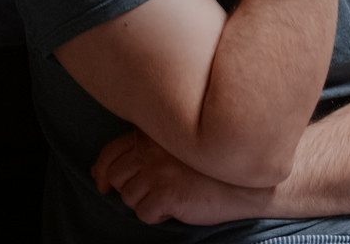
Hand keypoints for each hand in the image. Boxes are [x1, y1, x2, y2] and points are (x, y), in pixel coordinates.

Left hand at [93, 129, 271, 225]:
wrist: (247, 180)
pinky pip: (144, 214)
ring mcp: (157, 171)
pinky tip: (176, 207)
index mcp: (153, 133)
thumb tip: (106, 170)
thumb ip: (149, 147)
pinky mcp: (166, 193)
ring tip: (171, 196)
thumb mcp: (179, 143)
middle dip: (129, 188)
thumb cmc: (214, 164)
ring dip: (146, 202)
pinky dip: (157, 216)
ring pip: (128, 197)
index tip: (102, 182)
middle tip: (150, 192)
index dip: (102, 170)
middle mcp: (151, 149)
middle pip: (116, 177)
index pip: (111, 151)